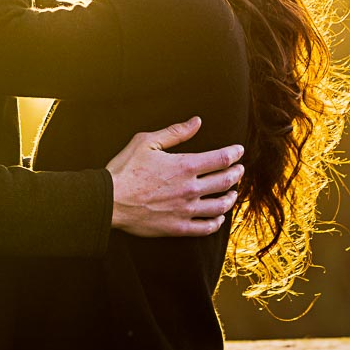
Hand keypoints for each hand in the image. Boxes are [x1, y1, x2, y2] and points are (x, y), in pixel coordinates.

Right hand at [106, 116, 244, 236]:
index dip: (235, 153)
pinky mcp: (178, 227)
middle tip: (240, 170)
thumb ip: (175, 133)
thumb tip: (197, 122)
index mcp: (185, 166)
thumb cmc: (125, 169)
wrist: (110, 200)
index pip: (221, 159)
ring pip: (220, 206)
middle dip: (237, 174)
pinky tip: (218, 217)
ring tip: (233, 193)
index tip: (239, 151)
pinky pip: (206, 228)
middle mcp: (191, 189)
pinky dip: (217, 222)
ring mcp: (186, 210)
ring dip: (231, 198)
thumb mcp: (146, 142)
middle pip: (226, 181)